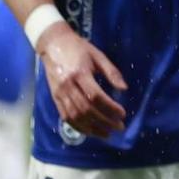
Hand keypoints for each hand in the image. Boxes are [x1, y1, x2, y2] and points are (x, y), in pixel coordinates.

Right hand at [39, 22, 126, 137]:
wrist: (53, 44)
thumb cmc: (79, 49)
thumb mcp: (99, 56)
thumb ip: (112, 73)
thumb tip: (124, 89)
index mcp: (80, 74)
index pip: (96, 96)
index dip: (110, 108)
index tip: (123, 114)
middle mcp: (67, 86)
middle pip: (86, 109)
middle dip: (104, 121)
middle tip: (119, 127)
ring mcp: (59, 93)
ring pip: (75, 116)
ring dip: (92, 128)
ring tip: (107, 133)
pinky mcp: (54, 98)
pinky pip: (65, 116)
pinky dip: (78, 126)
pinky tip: (90, 131)